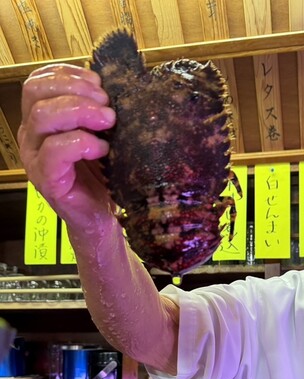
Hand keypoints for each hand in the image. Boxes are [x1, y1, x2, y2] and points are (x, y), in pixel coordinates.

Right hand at [18, 64, 115, 227]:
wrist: (102, 217)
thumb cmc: (102, 175)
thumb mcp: (100, 134)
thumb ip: (95, 110)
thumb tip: (110, 85)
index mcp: (40, 121)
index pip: (38, 81)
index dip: (67, 74)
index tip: (98, 82)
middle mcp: (31, 136)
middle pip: (36, 92)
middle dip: (75, 89)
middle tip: (106, 103)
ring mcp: (35, 158)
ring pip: (43, 116)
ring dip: (80, 111)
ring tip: (108, 121)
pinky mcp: (46, 180)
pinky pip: (54, 150)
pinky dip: (82, 143)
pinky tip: (102, 149)